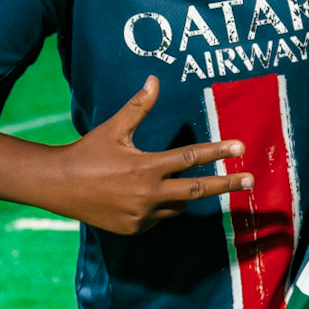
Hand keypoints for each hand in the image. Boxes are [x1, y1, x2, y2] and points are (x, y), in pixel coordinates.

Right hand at [52, 78, 252, 232]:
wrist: (58, 186)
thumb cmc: (87, 152)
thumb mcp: (113, 128)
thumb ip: (138, 107)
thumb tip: (154, 80)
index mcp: (147, 166)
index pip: (191, 157)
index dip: (218, 150)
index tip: (241, 147)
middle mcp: (149, 194)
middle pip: (198, 189)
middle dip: (227, 184)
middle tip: (250, 180)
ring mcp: (143, 215)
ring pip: (178, 206)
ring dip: (183, 195)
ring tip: (171, 183)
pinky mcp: (135, 228)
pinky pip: (159, 218)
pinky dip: (160, 207)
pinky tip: (141, 196)